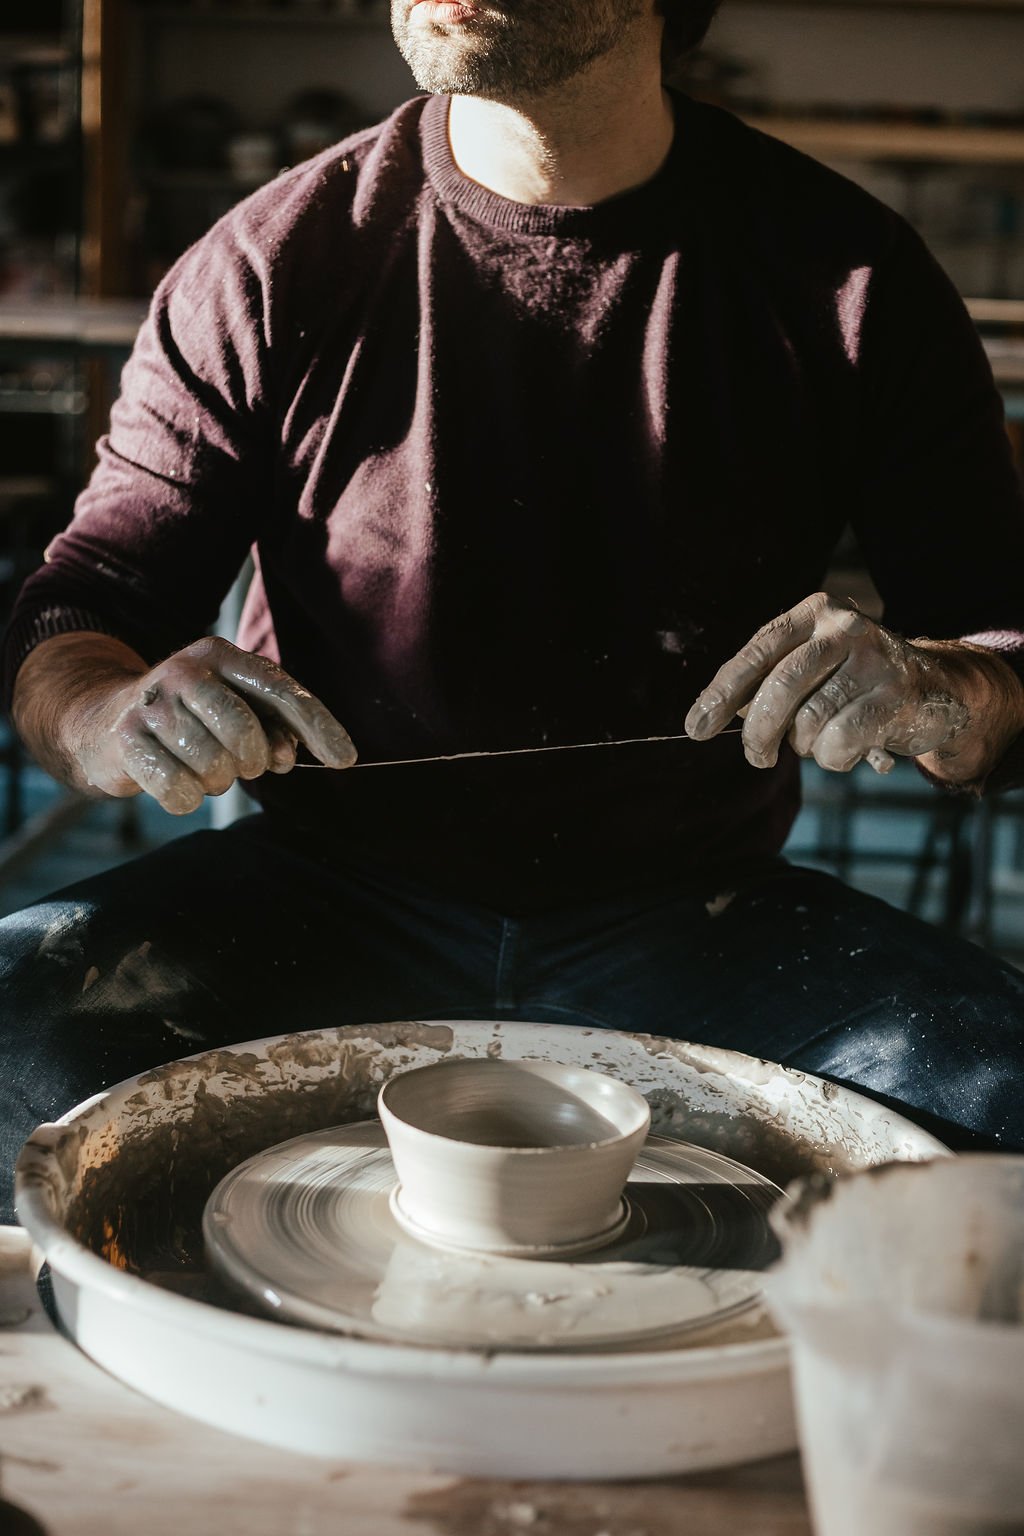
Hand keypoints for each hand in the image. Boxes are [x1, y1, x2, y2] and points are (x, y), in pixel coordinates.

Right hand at [80, 637, 355, 813]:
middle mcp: (185, 671)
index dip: (319, 726)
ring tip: (203, 770)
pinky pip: (178, 790)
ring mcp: (152, 704)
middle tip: (243, 765)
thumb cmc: (189, 719)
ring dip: (217, 782)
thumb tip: (288, 756)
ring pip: (213, 765)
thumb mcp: (234, 712)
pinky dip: (187, 799)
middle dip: (252, 761)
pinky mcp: (125, 740)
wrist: (103, 721)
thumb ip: (272, 729)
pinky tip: (178, 786)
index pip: (281, 690)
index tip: (346, 759)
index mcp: (220, 656)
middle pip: (245, 732)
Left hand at [684, 592, 1000, 777]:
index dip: (721, 693)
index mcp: (813, 614)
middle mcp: (843, 627)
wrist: (936, 686)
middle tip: (757, 757)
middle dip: (757, 732)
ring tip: (820, 740)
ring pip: (809, 721)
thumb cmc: (854, 683)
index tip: (695, 728)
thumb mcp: (810, 670)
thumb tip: (713, 717)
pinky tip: (848, 749)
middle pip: (779, 687)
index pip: (756, 652)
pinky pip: (840, 742)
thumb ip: (766, 684)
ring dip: (805, 746)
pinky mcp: (896, 695)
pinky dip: (833, 757)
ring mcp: (874, 659)